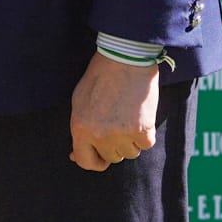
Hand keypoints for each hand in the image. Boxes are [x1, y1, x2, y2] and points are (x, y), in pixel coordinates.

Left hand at [69, 52, 160, 171]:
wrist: (125, 59)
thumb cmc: (100, 77)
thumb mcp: (79, 102)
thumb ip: (79, 130)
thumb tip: (75, 156)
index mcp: (80, 128)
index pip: (87, 162)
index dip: (96, 161)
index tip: (101, 156)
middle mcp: (99, 135)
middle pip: (112, 157)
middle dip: (115, 144)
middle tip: (117, 121)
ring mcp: (122, 134)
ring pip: (130, 152)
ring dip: (131, 139)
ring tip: (128, 115)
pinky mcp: (143, 130)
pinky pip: (146, 144)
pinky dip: (146, 133)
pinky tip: (140, 115)